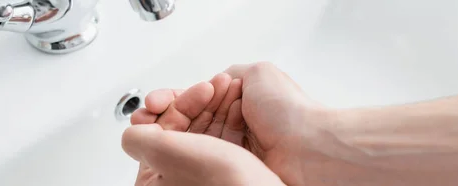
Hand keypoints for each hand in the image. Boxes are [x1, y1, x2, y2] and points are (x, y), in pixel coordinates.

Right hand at [135, 62, 371, 185]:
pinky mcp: (232, 167)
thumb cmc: (289, 112)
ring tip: (156, 123)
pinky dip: (183, 150)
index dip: (174, 97)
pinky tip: (170, 143)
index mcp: (241, 101)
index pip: (198, 98)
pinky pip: (201, 157)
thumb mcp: (259, 73)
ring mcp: (232, 148)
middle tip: (149, 113)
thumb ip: (232, 74)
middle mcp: (235, 125)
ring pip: (192, 137)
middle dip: (166, 113)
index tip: (156, 101)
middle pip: (190, 118)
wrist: (308, 150)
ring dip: (171, 128)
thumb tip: (213, 80)